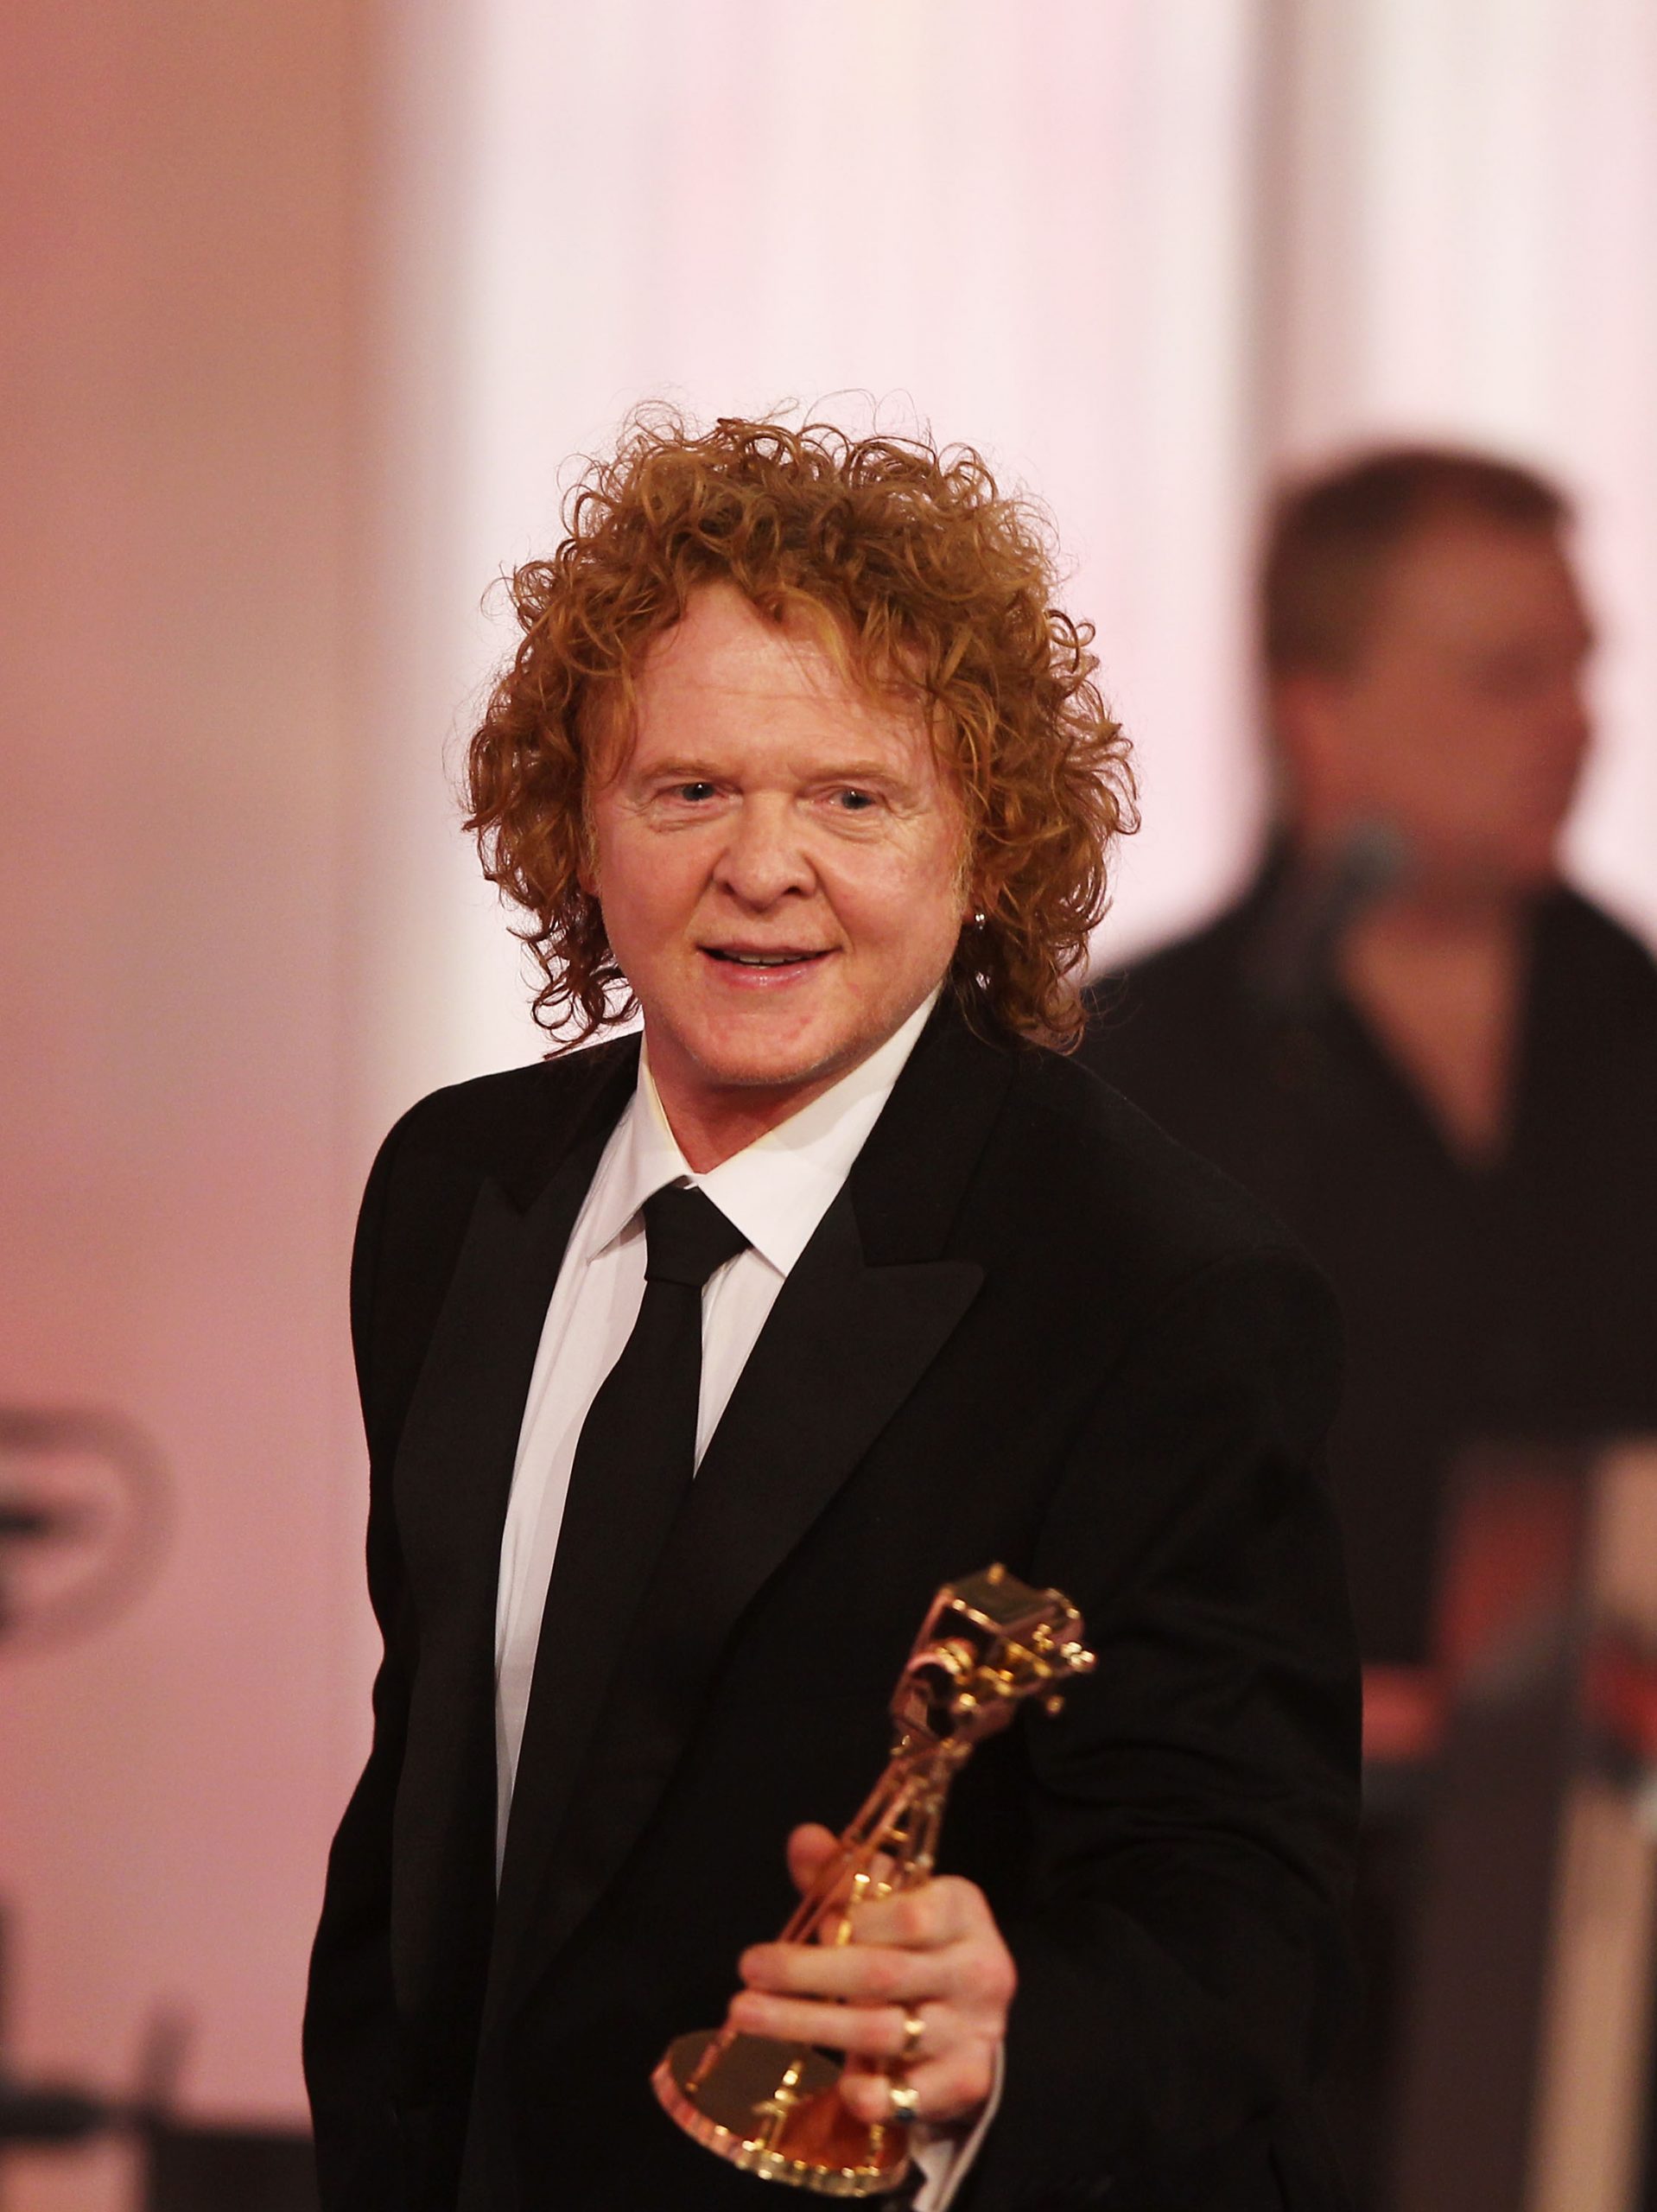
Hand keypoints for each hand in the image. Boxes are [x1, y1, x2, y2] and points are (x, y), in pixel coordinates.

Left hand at [727, 1822, 1014, 2127]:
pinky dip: (874, 2093)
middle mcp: (977, 1969)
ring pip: (884, 2031)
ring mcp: (973, 2029)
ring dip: (809, 2024)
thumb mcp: (890, 1900)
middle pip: (885, 1973)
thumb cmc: (916, 1945)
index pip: (913, 1915)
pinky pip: (913, 2095)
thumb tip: (803, 1839)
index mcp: (961, 1911)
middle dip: (807, 1971)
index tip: (816, 1924)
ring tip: (747, 2014)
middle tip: (749, 1967)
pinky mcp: (964, 2081)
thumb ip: (845, 1875)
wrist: (971, 2017)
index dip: (860, 1921)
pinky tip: (839, 2087)